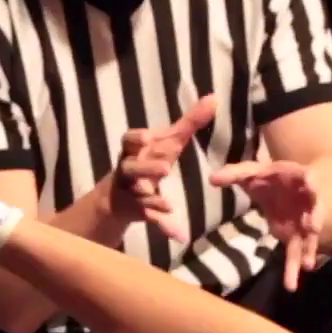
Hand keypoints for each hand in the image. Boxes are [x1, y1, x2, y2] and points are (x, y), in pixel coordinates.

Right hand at [111, 95, 217, 242]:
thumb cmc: (148, 162)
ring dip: (151, 197)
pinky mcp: (135, 211)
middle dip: (145, 167)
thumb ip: (189, 123)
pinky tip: (179, 234)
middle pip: (131, 166)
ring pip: (137, 195)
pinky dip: (163, 225)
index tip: (148, 137)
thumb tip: (214, 98)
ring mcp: (130, 191)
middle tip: (165, 169)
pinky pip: (149, 217)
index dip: (137, 138)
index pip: (130, 140)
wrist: (117, 199)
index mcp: (135, 150)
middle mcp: (128, 169)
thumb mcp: (167, 143)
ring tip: (168, 205)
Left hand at [210, 159, 323, 291]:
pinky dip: (294, 265)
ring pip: (308, 237)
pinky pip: (297, 252)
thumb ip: (234, 174)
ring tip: (308, 265)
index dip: (311, 181)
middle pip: (315, 210)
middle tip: (313, 227)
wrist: (283, 185)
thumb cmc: (270, 177)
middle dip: (316, 218)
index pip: (309, 178)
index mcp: (299, 180)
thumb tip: (211, 179)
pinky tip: (292, 282)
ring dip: (309, 250)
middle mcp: (307, 201)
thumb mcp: (251, 173)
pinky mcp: (297, 235)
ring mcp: (304, 221)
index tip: (312, 183)